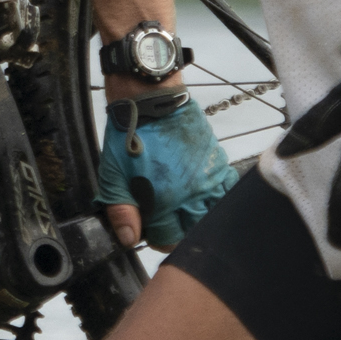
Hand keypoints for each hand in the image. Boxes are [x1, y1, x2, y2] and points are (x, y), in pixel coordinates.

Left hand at [93, 90, 237, 249]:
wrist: (150, 99)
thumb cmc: (128, 136)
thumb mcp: (113, 175)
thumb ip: (121, 211)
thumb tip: (129, 239)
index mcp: (164, 199)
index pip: (168, 239)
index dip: (157, 238)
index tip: (151, 228)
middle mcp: (191, 193)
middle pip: (194, 231)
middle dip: (180, 230)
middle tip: (167, 218)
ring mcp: (208, 179)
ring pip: (214, 214)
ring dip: (200, 215)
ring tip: (185, 206)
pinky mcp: (218, 163)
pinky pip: (228, 190)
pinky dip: (219, 196)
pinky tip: (204, 191)